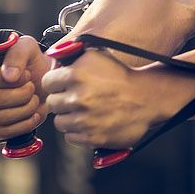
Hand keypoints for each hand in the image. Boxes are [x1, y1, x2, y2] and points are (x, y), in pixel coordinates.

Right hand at [0, 34, 50, 140]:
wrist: (34, 81)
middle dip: (21, 96)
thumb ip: (17, 55)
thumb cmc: (26, 62)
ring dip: (24, 111)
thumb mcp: (26, 48)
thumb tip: (9, 76)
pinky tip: (32, 116)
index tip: (27, 75)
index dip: (15, 80)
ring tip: (35, 101)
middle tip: (33, 90)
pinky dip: (21, 127)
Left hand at [42, 49, 166, 149]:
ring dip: (70, 117)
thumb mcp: (97, 56)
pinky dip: (79, 131)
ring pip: (60, 122)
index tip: (65, 85)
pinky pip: (71, 136)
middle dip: (63, 100)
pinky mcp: (92, 138)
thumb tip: (53, 58)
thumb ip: (71, 56)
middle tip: (79, 97)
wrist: (147, 98)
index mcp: (76, 75)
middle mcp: (78, 98)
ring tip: (87, 110)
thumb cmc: (121, 76)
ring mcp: (84, 120)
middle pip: (52, 103)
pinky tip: (93, 121)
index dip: (56, 83)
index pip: (47, 83)